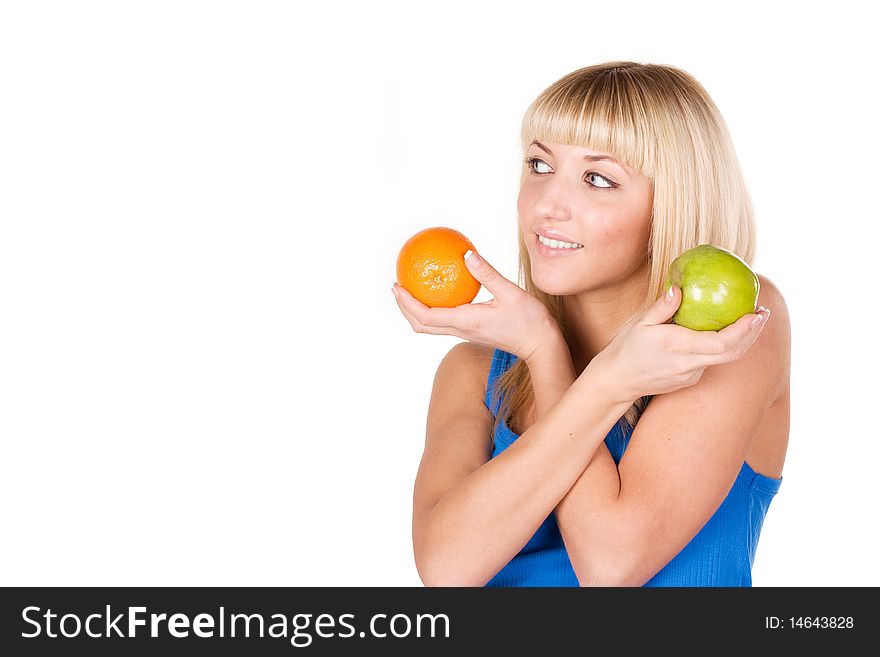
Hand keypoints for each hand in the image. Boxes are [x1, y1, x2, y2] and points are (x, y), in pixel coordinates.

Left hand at [392, 250, 559, 360]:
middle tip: (397, 286)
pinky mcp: (472, 331)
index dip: (407, 303)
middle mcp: (461, 330)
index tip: (397, 287)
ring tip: (411, 290)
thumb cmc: (529, 320)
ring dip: (416, 311)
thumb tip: (466, 253)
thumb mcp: (510, 292)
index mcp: (466, 322)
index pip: (426, 316)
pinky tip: (440, 291)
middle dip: (405, 308)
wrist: (540, 344)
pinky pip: (445, 322)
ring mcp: (466, 333)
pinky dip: (433, 310)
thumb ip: (487, 273)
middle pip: (422, 325)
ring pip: (431, 326)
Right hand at [589, 285, 770, 403]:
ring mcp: (691, 375)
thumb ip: (662, 307)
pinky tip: (724, 332)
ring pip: (726, 358)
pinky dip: (723, 346)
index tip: (757, 312)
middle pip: (733, 352)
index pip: (721, 342)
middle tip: (763, 312)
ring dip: (742, 340)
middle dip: (753, 333)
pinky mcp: (691, 380)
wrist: (618, 380)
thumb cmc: (627, 348)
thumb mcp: (640, 323)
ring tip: (751, 319)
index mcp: (677, 347)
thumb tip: (679, 288)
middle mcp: (689, 364)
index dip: (744, 329)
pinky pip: (712, 361)